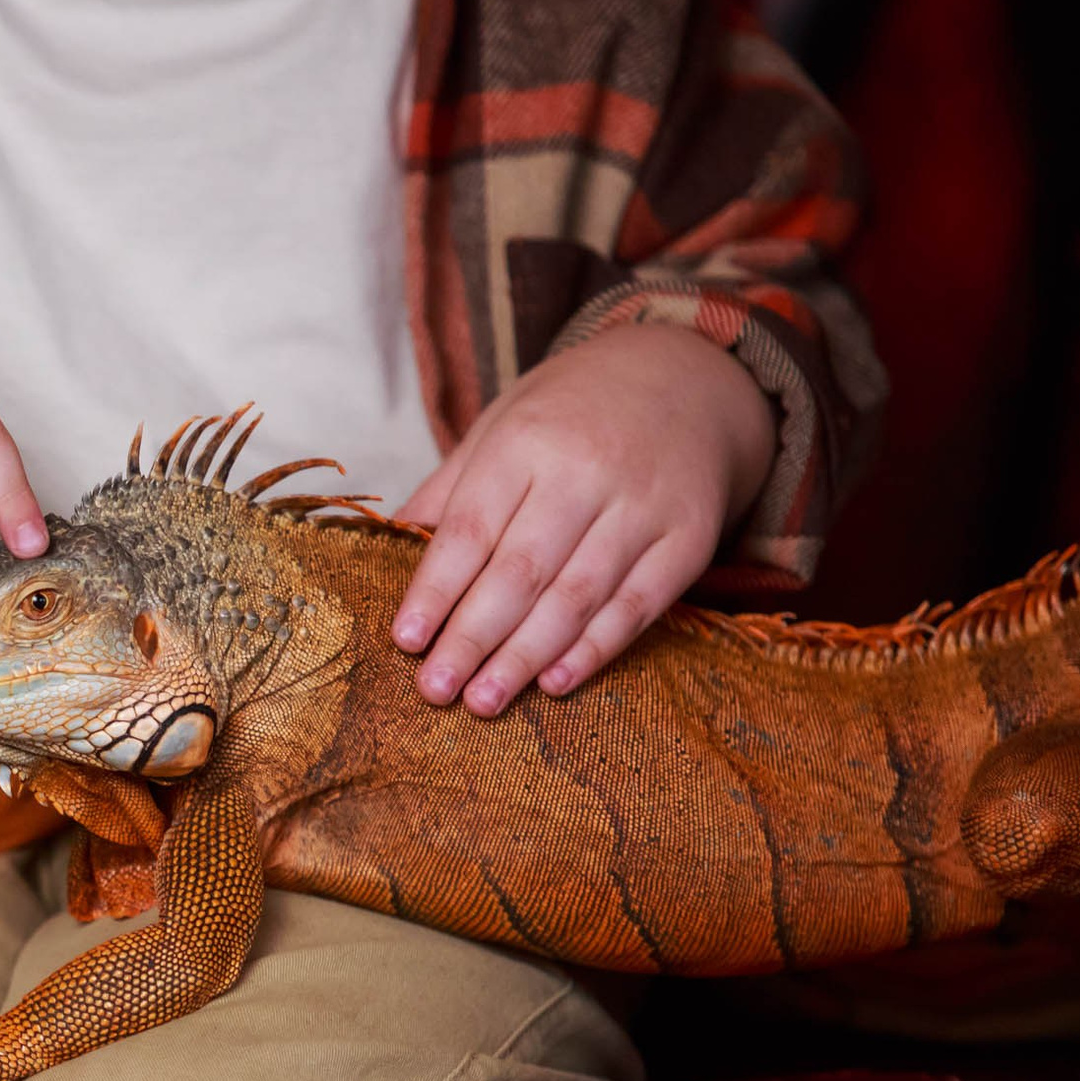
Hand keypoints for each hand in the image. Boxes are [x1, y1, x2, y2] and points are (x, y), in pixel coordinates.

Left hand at [392, 323, 775, 714]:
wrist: (687, 378)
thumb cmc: (571, 412)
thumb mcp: (503, 423)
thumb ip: (452, 488)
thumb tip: (389, 545)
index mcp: (527, 441)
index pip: (471, 529)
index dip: (435, 590)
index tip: (405, 641)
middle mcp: (587, 472)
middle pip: (520, 571)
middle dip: (472, 637)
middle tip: (434, 690)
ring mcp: (644, 506)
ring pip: (576, 596)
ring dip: (524, 657)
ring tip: (482, 702)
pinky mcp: (690, 538)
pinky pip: (638, 605)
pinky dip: (595, 650)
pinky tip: (554, 684)